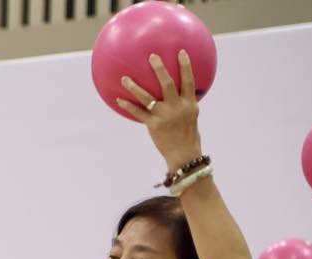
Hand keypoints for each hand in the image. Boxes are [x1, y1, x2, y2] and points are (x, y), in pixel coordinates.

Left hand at [116, 51, 202, 172]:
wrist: (183, 154)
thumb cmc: (188, 134)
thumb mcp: (192, 116)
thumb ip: (186, 103)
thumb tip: (181, 91)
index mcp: (189, 103)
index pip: (189, 81)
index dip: (185, 66)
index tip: (180, 52)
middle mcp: (177, 107)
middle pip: (168, 84)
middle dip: (160, 69)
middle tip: (152, 56)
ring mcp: (164, 116)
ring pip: (148, 97)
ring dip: (135, 87)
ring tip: (124, 78)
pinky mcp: (153, 125)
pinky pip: (138, 113)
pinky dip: (128, 106)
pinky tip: (119, 99)